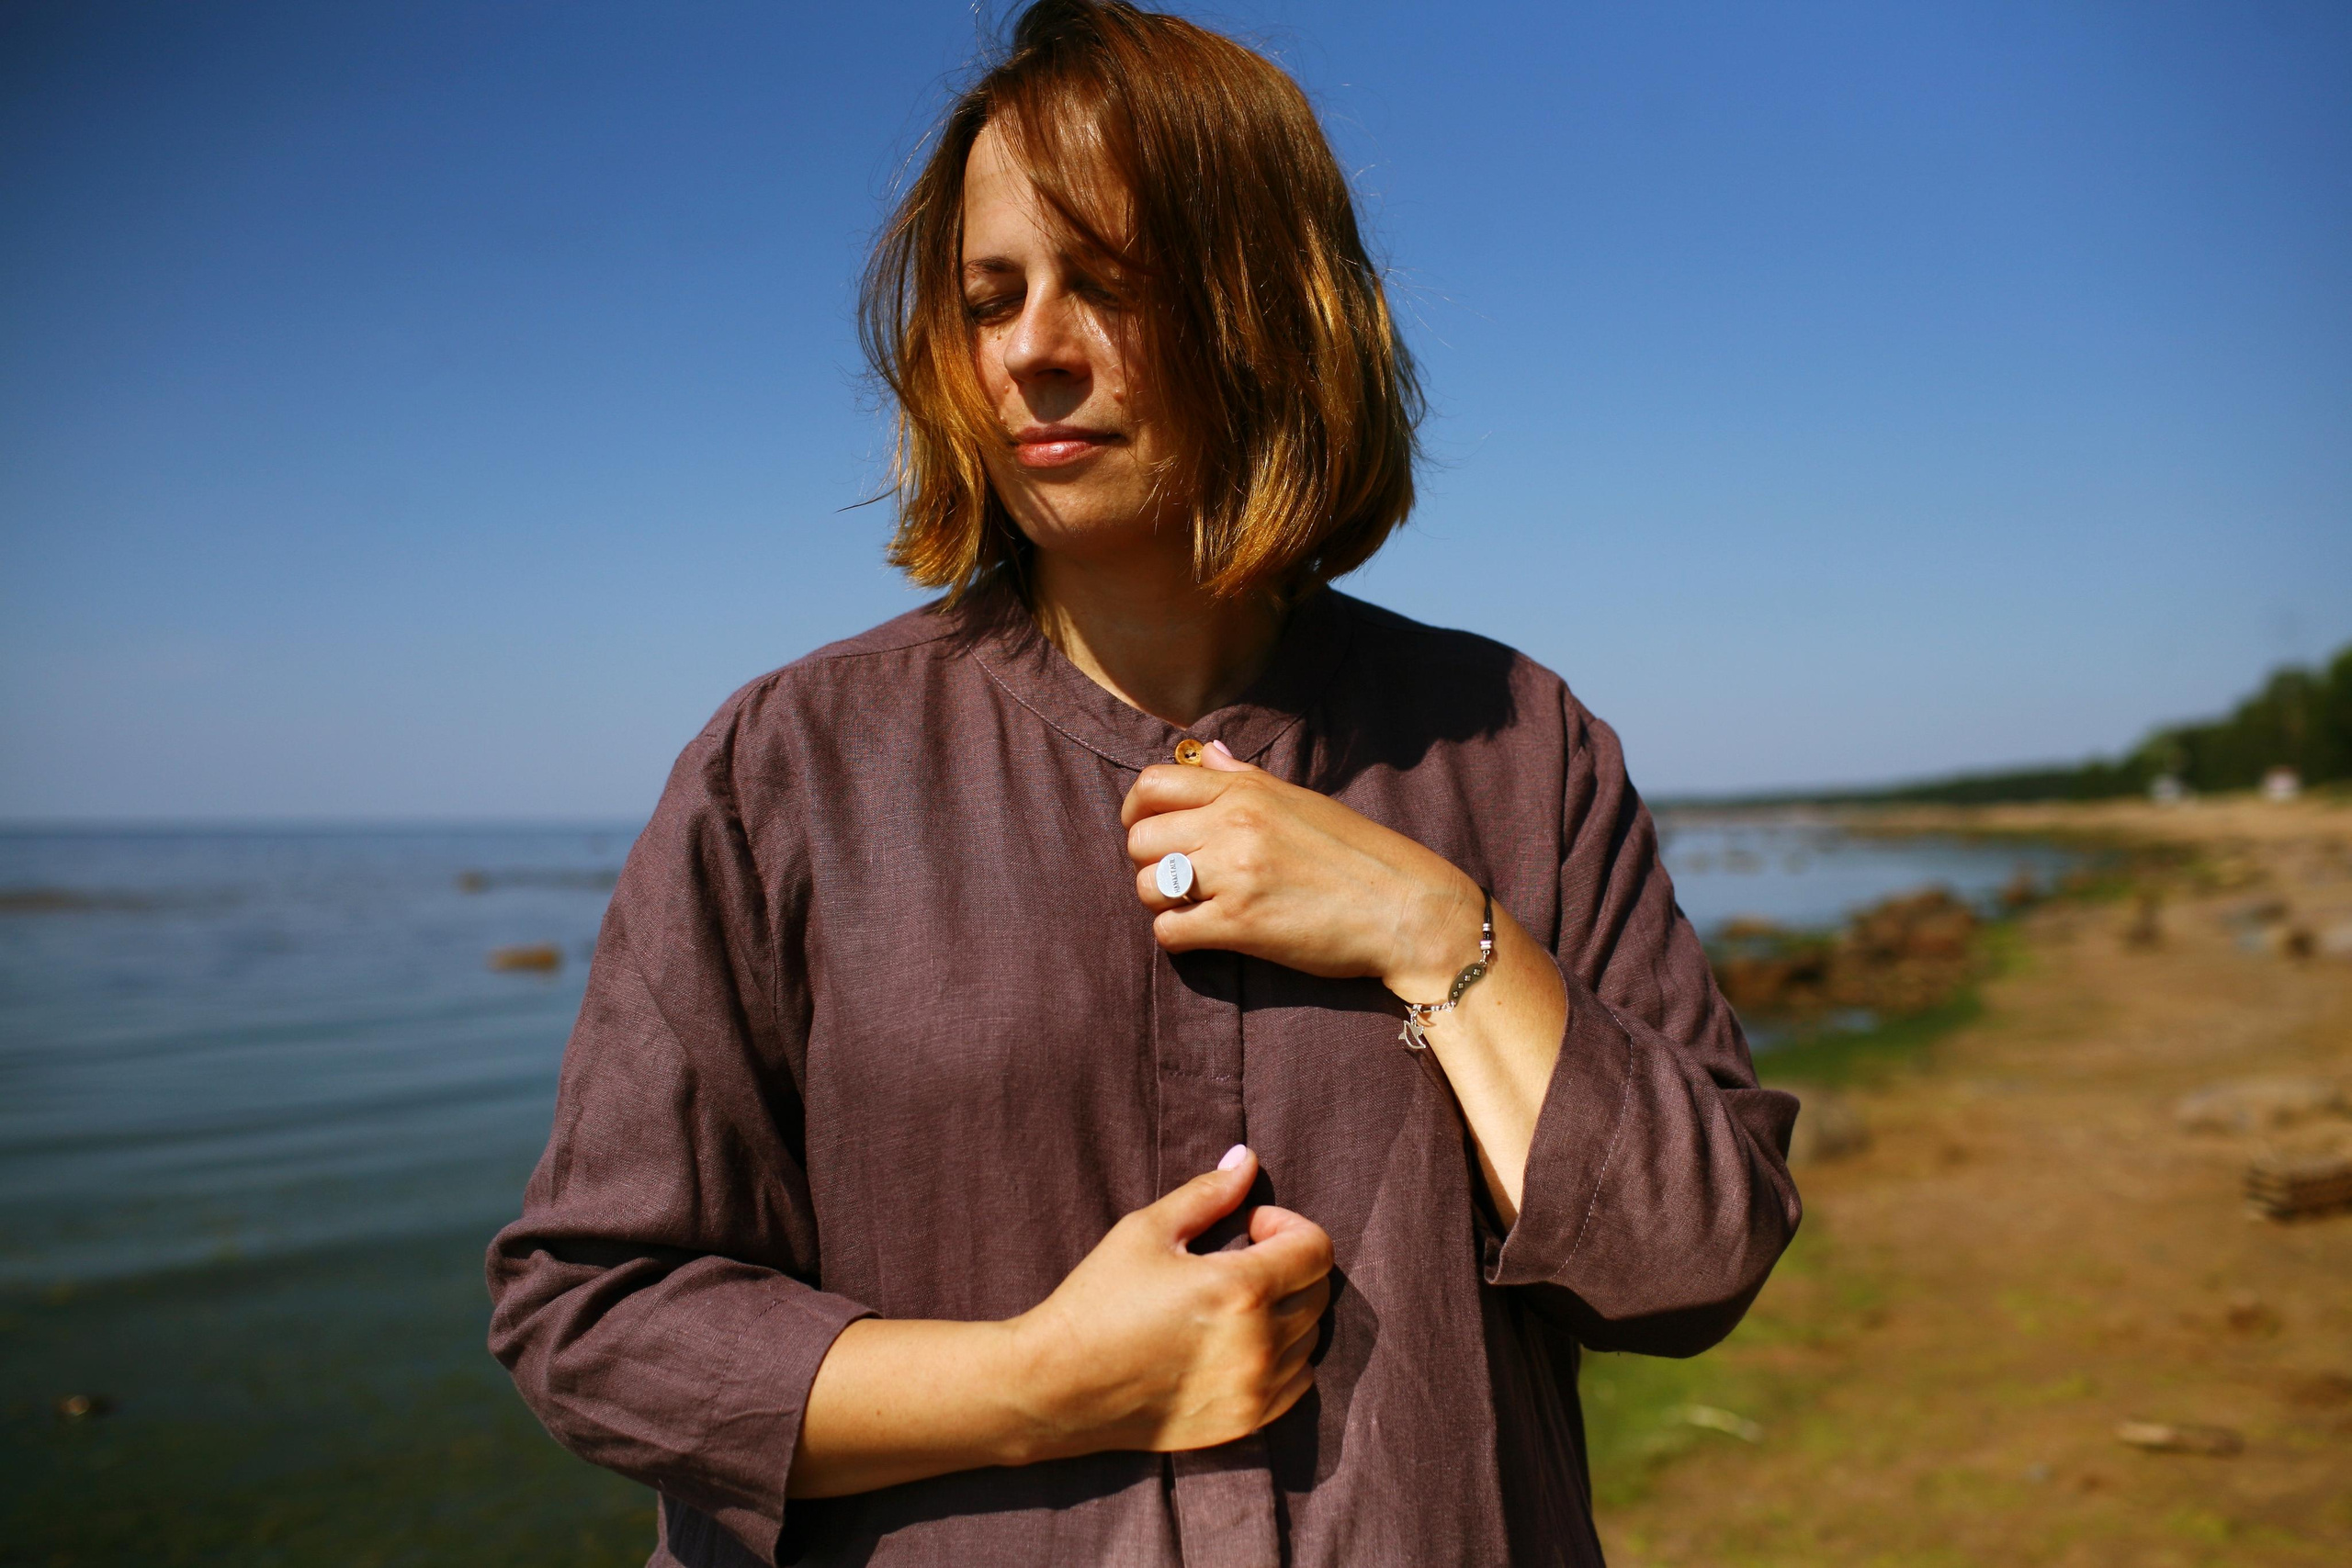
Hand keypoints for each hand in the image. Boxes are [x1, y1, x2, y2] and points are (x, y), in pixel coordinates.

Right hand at [1010, 1146, 1331, 1456]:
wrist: (1059, 1385)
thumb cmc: (1097, 1301)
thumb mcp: (1146, 1231)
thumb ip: (1207, 1193)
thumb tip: (1246, 1160)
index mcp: (1240, 1289)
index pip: (1316, 1249)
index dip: (1289, 1225)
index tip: (1250, 1226)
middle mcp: (1259, 1344)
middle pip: (1318, 1291)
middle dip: (1289, 1263)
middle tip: (1243, 1257)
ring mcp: (1255, 1390)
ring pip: (1310, 1338)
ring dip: (1288, 1311)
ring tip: (1238, 1303)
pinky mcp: (1245, 1423)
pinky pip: (1298, 1382)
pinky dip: (1284, 1357)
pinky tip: (1241, 1343)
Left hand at [1122, 742, 1480, 998]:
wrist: (1408, 908)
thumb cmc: (1358, 855)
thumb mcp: (1300, 801)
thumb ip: (1242, 777)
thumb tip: (1203, 751)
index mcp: (1246, 790)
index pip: (1152, 785)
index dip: (1135, 813)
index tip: (1150, 834)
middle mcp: (1235, 824)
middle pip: (1141, 838)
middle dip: (1149, 863)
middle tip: (1179, 880)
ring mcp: (1236, 873)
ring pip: (1147, 886)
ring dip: (1161, 904)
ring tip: (1194, 909)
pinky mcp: (1241, 924)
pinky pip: (1169, 933)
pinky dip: (1178, 938)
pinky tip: (1204, 936)